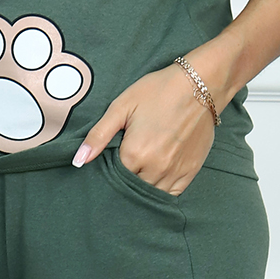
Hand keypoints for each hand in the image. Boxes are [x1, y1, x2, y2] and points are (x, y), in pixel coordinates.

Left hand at [71, 63, 215, 194]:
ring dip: (142, 186)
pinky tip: (155, 177)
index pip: (114, 177)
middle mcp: (155, 168)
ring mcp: (175, 172)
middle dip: (125, 180)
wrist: (201, 85)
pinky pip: (171, 193)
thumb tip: (79, 160)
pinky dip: (161, 190)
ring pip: (151, 193)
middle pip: (132, 188)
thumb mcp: (121, 106)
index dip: (109, 170)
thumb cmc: (159, 91)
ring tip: (140, 170)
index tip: (110, 161)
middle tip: (125, 164)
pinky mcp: (190, 171)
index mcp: (135, 153)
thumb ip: (99, 135)